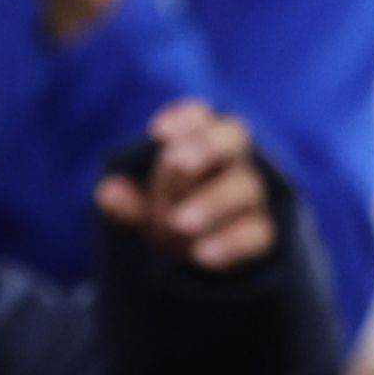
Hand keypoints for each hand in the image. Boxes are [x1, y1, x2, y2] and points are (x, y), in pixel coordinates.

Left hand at [96, 100, 277, 271]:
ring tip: (178, 224)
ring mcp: (253, 196)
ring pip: (244, 187)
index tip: (158, 133)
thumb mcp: (140, 212)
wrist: (201, 258)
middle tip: (178, 162)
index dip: (184, 118)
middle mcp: (232, 161)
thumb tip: (109, 193)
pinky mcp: (264, 233)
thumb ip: (125, 204)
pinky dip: (230, 243)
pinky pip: (257, 233)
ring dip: (211, 202)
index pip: (198, 116)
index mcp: (198, 142)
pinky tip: (202, 255)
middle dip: (205, 147)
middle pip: (232, 138)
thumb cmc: (166, 217)